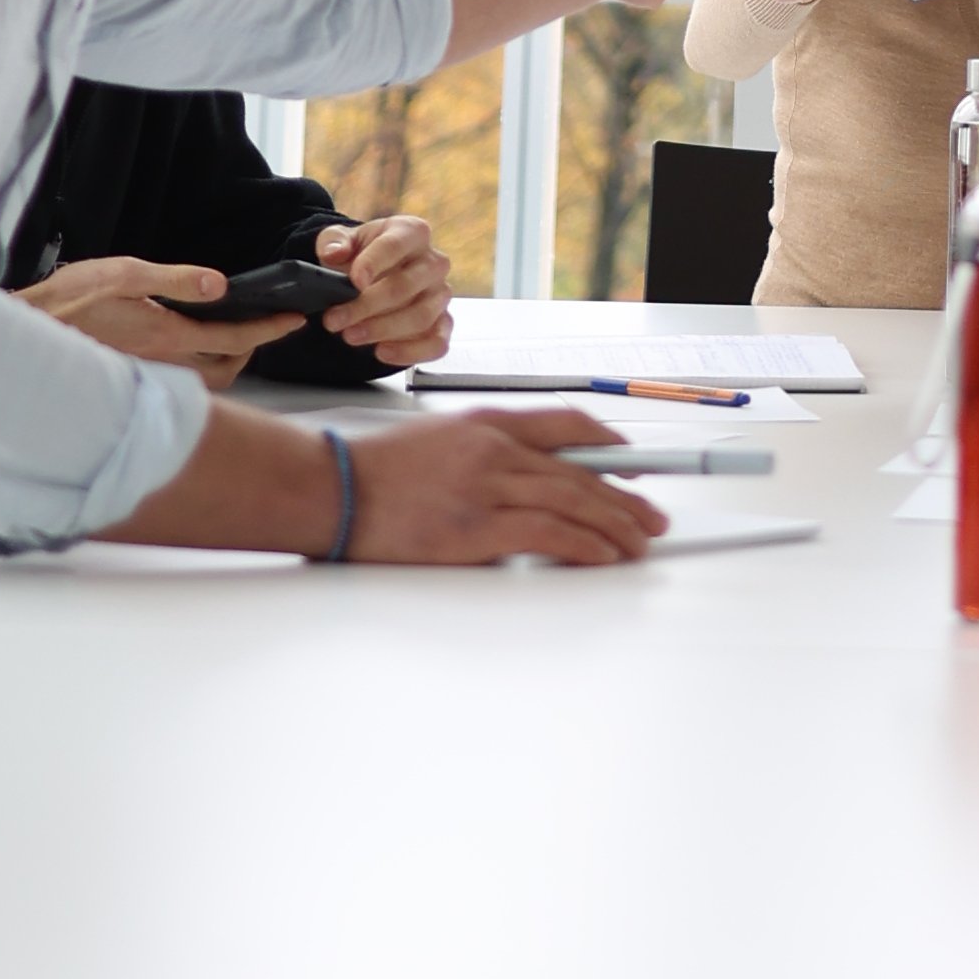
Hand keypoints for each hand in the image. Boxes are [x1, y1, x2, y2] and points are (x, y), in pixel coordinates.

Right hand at [18, 258, 301, 389]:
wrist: (24, 333)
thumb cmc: (68, 301)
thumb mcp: (122, 274)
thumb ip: (174, 280)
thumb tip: (219, 285)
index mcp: (167, 336)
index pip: (235, 340)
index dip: (270, 329)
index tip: (296, 319)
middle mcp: (162, 364)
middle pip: (228, 368)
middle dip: (253, 349)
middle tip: (266, 324)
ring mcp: (148, 375)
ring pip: (205, 380)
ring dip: (227, 360)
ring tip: (234, 333)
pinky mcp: (133, 377)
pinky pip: (180, 380)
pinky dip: (199, 365)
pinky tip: (192, 342)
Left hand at [313, 217, 452, 365]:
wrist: (373, 276)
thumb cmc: (360, 255)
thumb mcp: (340, 240)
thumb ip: (333, 242)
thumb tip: (333, 253)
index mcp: (411, 232)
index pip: (396, 245)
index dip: (374, 263)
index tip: (353, 282)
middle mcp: (433, 262)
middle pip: (406, 286)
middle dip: (366, 306)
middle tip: (334, 320)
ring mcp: (441, 294)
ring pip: (420, 316)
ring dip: (382, 330)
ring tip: (350, 335)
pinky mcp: (443, 323)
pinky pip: (437, 342)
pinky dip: (410, 351)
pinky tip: (382, 352)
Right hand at [347, 408, 667, 564]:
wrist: (327, 488)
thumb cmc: (372, 472)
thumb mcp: (438, 440)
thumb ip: (484, 454)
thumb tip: (524, 481)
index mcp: (486, 425)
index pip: (566, 423)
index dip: (608, 445)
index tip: (630, 462)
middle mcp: (494, 450)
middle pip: (580, 471)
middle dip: (625, 498)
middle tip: (651, 517)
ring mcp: (486, 487)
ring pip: (573, 502)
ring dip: (615, 526)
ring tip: (638, 543)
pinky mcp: (474, 529)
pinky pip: (547, 534)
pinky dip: (584, 544)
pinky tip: (603, 555)